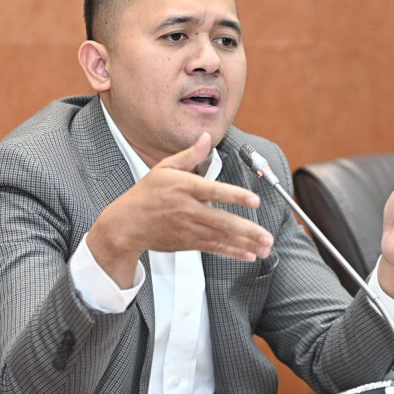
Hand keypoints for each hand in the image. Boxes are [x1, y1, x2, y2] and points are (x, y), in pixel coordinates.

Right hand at [87, 132, 274, 287]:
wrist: (126, 224)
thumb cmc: (147, 193)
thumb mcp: (164, 168)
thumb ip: (190, 155)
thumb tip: (206, 138)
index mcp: (184, 187)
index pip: (214, 191)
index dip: (235, 196)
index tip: (254, 200)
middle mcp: (187, 209)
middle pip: (221, 221)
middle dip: (247, 230)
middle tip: (267, 237)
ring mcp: (187, 228)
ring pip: (221, 237)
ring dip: (245, 244)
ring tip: (265, 248)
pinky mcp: (187, 243)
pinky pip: (213, 248)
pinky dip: (231, 252)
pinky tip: (248, 255)